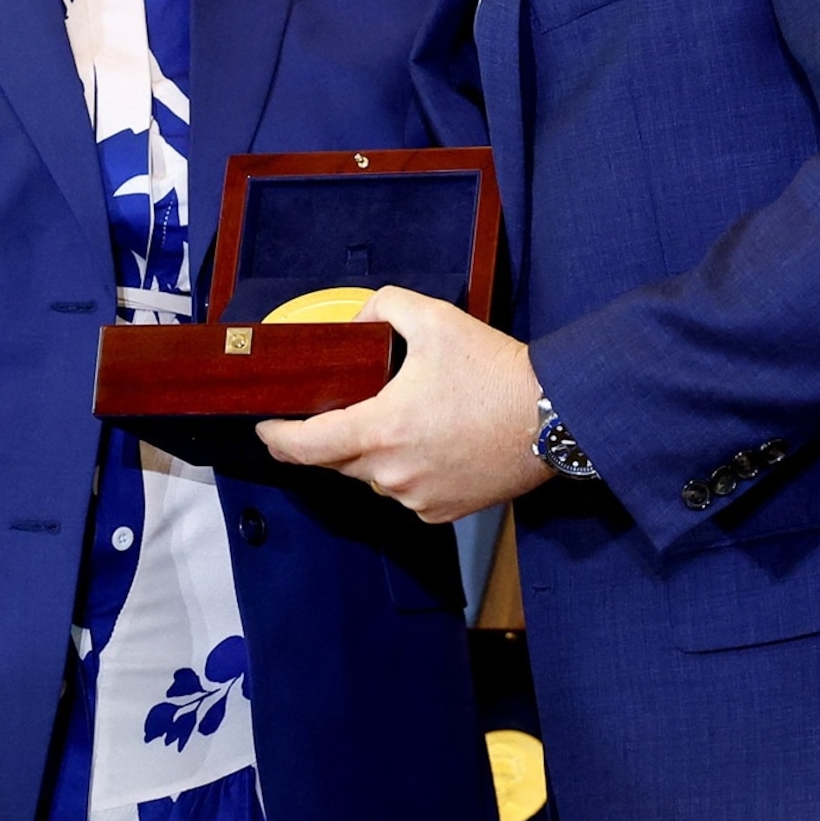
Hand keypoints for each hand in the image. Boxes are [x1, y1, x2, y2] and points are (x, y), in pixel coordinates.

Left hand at [256, 287, 550, 520]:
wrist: (554, 417)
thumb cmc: (496, 371)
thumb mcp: (434, 318)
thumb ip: (384, 307)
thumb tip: (358, 320)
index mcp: (380, 429)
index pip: (305, 446)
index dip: (276, 438)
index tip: (264, 427)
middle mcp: (392, 474)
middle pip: (336, 461)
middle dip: (330, 436)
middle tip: (342, 407)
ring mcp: (417, 498)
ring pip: (372, 478)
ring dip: (373, 453)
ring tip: (402, 419)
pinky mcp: (442, 513)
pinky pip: (405, 493)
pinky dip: (405, 471)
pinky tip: (429, 443)